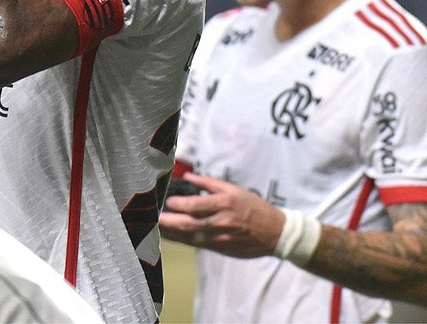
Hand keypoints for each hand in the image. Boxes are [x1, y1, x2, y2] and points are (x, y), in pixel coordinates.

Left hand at [158, 172, 285, 258]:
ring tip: (155, 227)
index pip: (195, 206)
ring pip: (189, 237)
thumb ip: (209, 183)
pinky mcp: (219, 248)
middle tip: (152, 218)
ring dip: (170, 233)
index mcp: (225, 204)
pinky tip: (169, 236)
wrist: (275, 233)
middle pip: (188, 224)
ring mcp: (219, 238)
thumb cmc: (254, 207)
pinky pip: (195, 244)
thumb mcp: (234, 190)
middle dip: (167, 222)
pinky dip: (181, 240)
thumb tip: (187, 177)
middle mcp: (220, 222)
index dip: (177, 205)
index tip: (166, 201)